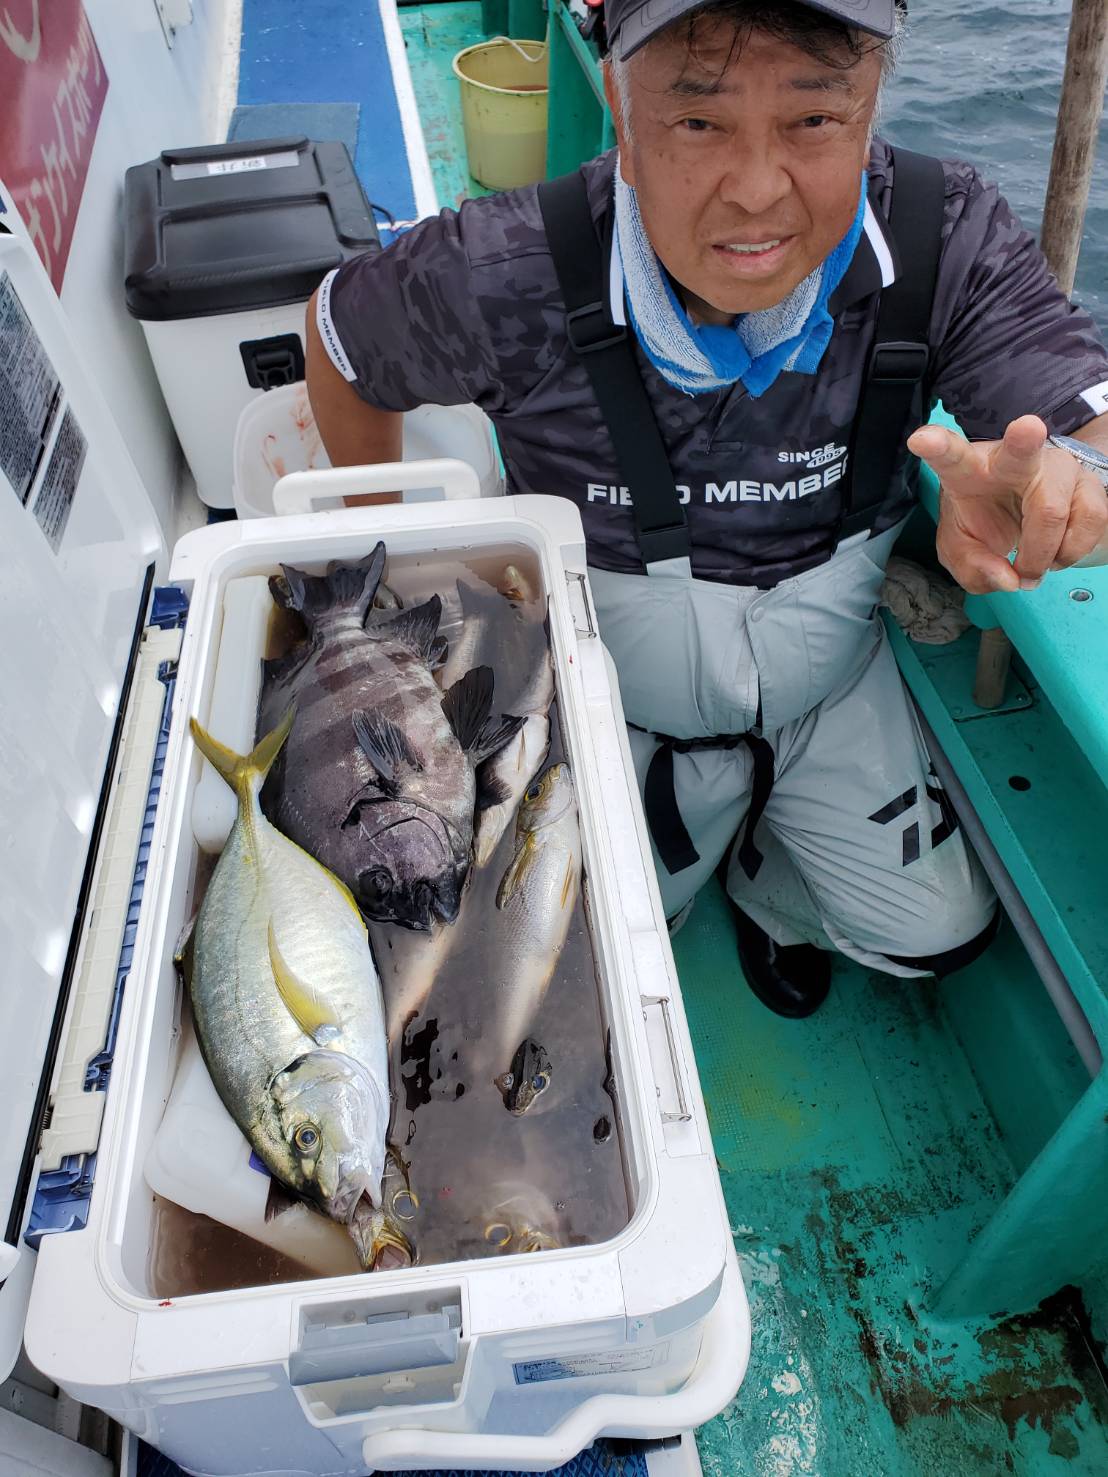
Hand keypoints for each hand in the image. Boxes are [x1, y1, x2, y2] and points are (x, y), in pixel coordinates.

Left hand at [906, 414, 1107, 593]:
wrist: (1030, 514)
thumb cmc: (986, 522)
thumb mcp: (963, 549)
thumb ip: (971, 567)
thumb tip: (1008, 579)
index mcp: (969, 470)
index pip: (950, 456)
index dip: (936, 447)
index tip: (919, 440)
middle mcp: (1014, 461)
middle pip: (1019, 450)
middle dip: (1024, 440)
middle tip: (1027, 428)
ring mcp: (1056, 468)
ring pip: (1053, 513)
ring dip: (1041, 555)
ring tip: (1029, 563)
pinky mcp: (1089, 484)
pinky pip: (1088, 524)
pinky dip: (1069, 554)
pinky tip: (1055, 552)